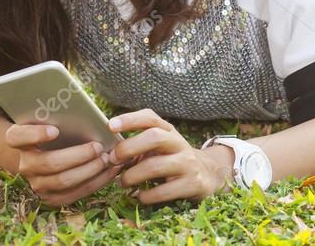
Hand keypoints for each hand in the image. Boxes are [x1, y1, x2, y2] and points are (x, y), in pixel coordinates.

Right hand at [5, 123, 124, 206]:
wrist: (43, 153)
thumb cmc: (53, 128)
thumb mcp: (50, 118)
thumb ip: (59, 114)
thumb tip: (83, 112)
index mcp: (18, 140)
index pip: (18, 137)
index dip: (35, 134)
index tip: (55, 130)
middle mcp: (24, 165)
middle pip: (50, 163)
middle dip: (78, 155)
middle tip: (98, 146)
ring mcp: (36, 184)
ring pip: (64, 181)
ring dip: (90, 170)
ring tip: (107, 158)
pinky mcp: (51, 198)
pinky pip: (75, 194)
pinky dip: (96, 182)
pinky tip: (110, 170)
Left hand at [108, 108, 234, 203]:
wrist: (206, 173)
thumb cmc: (172, 158)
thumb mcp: (160, 145)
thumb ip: (137, 144)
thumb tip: (107, 153)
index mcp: (168, 131)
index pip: (150, 118)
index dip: (130, 119)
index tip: (110, 126)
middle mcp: (179, 143)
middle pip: (154, 137)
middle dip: (129, 148)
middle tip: (113, 159)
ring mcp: (187, 163)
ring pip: (155, 166)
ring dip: (132, 176)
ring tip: (123, 182)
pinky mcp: (192, 184)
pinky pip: (164, 191)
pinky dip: (146, 196)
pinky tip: (140, 196)